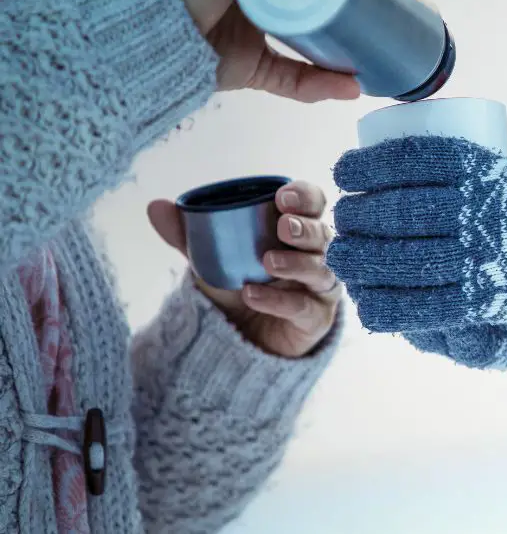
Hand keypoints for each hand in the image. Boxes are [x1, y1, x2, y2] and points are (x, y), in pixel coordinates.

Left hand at [148, 180, 341, 357]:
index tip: (282, 196)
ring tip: (267, 261)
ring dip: (297, 264)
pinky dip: (280, 301)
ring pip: (321, 270)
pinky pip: (306, 307)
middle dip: (306, 229)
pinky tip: (253, 294)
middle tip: (282, 226)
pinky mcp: (318, 319)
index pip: (314, 204)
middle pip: (323, 235)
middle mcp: (316, 255)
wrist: (242, 337)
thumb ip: (188, 234)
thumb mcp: (211, 258)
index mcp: (297, 229)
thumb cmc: (238, 284)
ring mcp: (320, 288)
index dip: (305, 196)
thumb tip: (155, 206)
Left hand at [326, 136, 506, 342]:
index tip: (347, 171)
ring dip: (360, 260)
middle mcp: (479, 211)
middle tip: (343, 218)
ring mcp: (479, 258)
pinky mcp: (485, 301)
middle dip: (357, 217)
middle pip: (394, 212)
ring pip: (397, 260)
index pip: (410, 162)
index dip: (368, 167)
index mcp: (489, 172)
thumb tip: (413, 174)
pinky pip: (419, 306)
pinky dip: (385, 305)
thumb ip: (479, 182)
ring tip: (346, 257)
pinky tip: (369, 301)